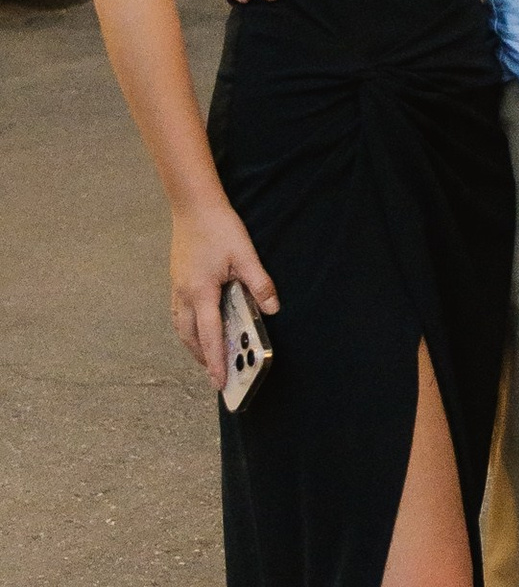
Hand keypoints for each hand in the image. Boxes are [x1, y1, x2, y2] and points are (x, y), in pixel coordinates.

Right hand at [171, 199, 276, 385]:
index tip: (219, 381)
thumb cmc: (219, 227)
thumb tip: (273, 308)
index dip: (215, 360)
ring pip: (181, 326)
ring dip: (194, 344)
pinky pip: (178, 314)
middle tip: (216, 375)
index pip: (209, 335)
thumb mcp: (246, 254)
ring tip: (208, 357)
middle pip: (190, 337)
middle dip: (203, 358)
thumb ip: (259, 283)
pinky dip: (188, 328)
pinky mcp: (177, 280)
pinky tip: (198, 328)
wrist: (193, 205)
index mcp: (201, 292)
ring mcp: (177, 288)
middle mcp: (184, 294)